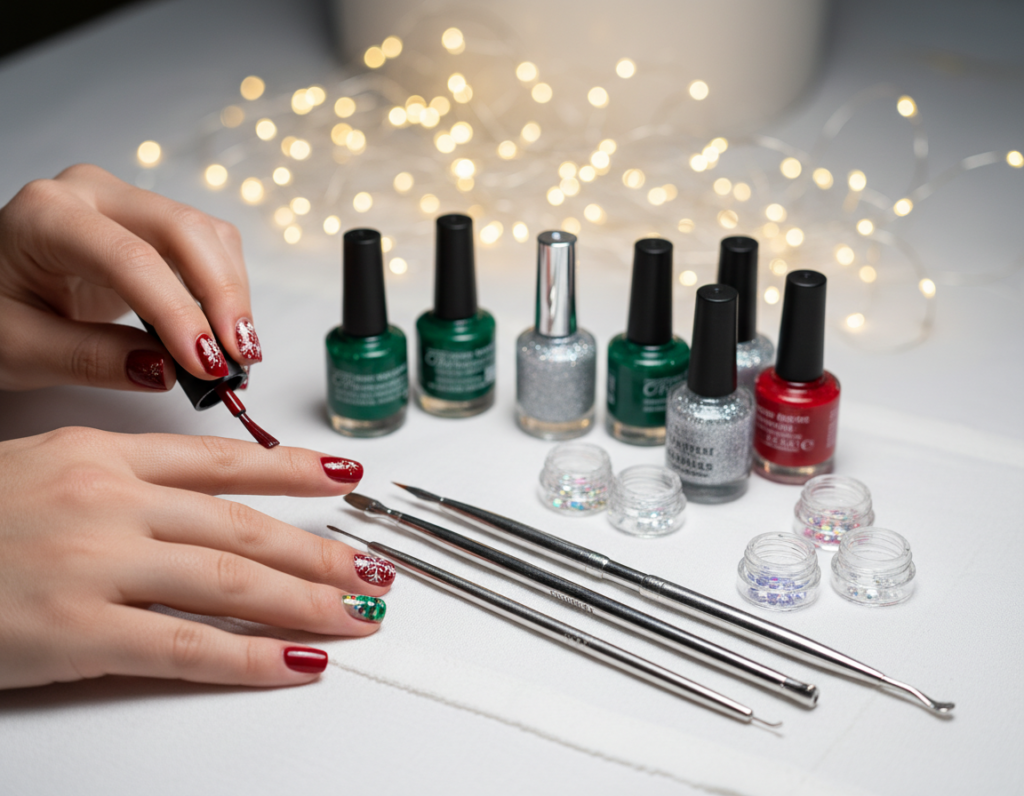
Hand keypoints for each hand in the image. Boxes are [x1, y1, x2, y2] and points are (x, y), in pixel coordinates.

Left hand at [0, 164, 262, 392]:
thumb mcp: (20, 347)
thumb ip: (91, 359)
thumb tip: (166, 371)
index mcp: (46, 216)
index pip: (130, 258)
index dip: (178, 313)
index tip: (207, 364)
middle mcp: (92, 194)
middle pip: (183, 229)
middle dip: (223, 296)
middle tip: (240, 357)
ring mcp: (127, 202)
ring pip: (207, 235)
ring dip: (231, 295)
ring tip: (237, 354)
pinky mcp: (152, 223)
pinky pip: (209, 246)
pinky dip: (226, 291)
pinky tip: (223, 332)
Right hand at [0, 427, 389, 690]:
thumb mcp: (50, 467)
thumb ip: (129, 478)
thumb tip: (205, 502)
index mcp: (106, 455)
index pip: (226, 463)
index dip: (299, 471)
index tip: (353, 478)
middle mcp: (112, 502)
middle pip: (245, 528)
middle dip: (324, 552)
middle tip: (378, 571)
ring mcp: (97, 566)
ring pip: (232, 582)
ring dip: (309, 602)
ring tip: (361, 615)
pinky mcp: (76, 632)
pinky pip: (186, 647)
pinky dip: (252, 659)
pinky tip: (300, 663)